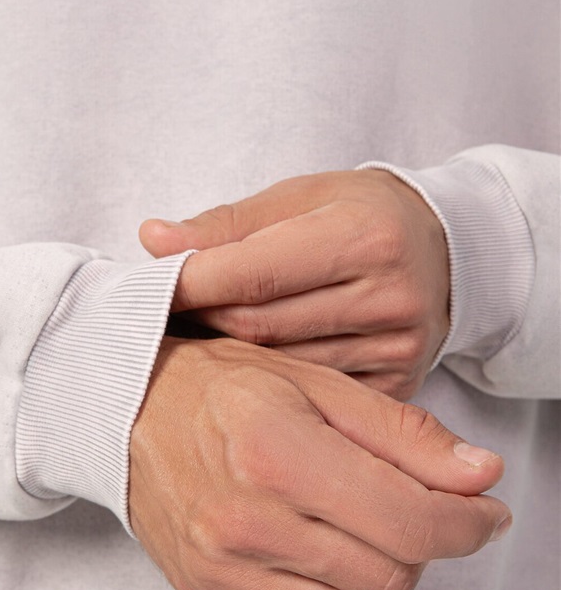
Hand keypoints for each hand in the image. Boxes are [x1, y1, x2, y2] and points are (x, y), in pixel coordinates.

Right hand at [130, 336, 509, 589]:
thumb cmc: (220, 385)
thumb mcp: (317, 383)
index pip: (411, 521)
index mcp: (279, 451)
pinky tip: (310, 556)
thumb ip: (404, 434)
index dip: (467, 523)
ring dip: (373, 577)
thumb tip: (479, 477)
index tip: (481, 512)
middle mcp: (246, 520)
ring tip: (347, 526)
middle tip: (398, 501)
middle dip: (417, 541)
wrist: (126, 409)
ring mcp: (222, 568)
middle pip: (391, 575)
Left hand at [140, 170, 449, 399]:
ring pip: (280, 366)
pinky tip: (244, 367)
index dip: (189, 283)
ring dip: (226, 354)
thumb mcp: (300, 197)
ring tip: (193, 336)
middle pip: (261, 326)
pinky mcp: (396, 386)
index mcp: (365, 237)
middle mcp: (388, 297)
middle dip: (200, 319)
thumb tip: (153, 240)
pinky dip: (269, 379)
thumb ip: (226, 223)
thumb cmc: (361, 213)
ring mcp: (396, 349)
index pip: (254, 272)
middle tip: (159, 313)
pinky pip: (311, 392)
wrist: (445, 251)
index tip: (143, 287)